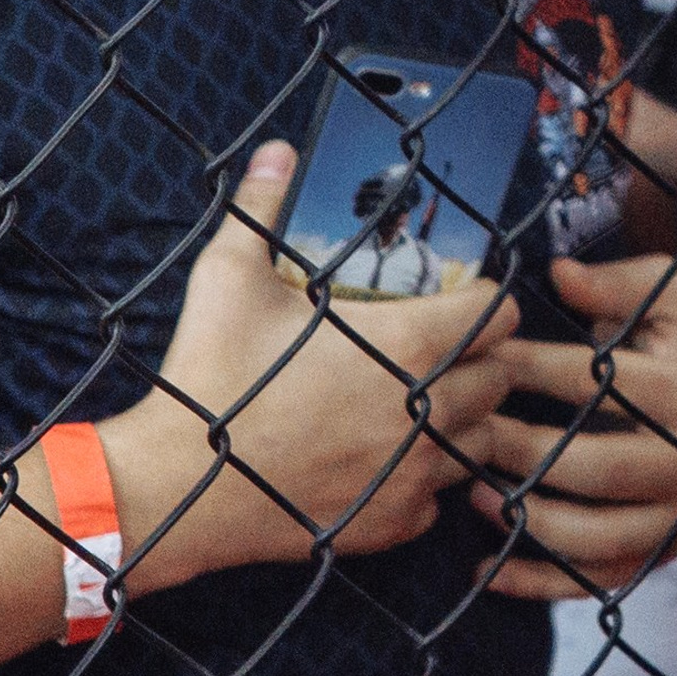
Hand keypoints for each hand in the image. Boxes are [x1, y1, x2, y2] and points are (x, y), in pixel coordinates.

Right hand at [102, 141, 516, 593]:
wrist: (176, 487)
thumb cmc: (213, 376)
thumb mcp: (231, 275)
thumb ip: (263, 207)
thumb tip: (277, 151)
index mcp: (408, 344)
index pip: (499, 315)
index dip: (486, 301)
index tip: (461, 299)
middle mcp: (428, 411)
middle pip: (500, 378)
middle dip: (480, 359)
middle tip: (440, 348)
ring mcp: (414, 474)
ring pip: (479, 442)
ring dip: (462, 420)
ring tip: (419, 403)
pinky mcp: (392, 525)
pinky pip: (438, 498)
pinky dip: (424, 479)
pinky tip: (387, 459)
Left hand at [471, 255, 676, 599]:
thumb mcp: (673, 301)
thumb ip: (619, 284)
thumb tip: (559, 272)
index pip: (602, 383)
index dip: (536, 369)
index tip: (485, 360)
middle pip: (596, 467)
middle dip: (522, 449)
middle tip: (465, 431)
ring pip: (595, 536)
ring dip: (527, 521)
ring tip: (472, 493)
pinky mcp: (660, 556)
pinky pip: (595, 581)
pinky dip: (538, 583)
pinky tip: (487, 568)